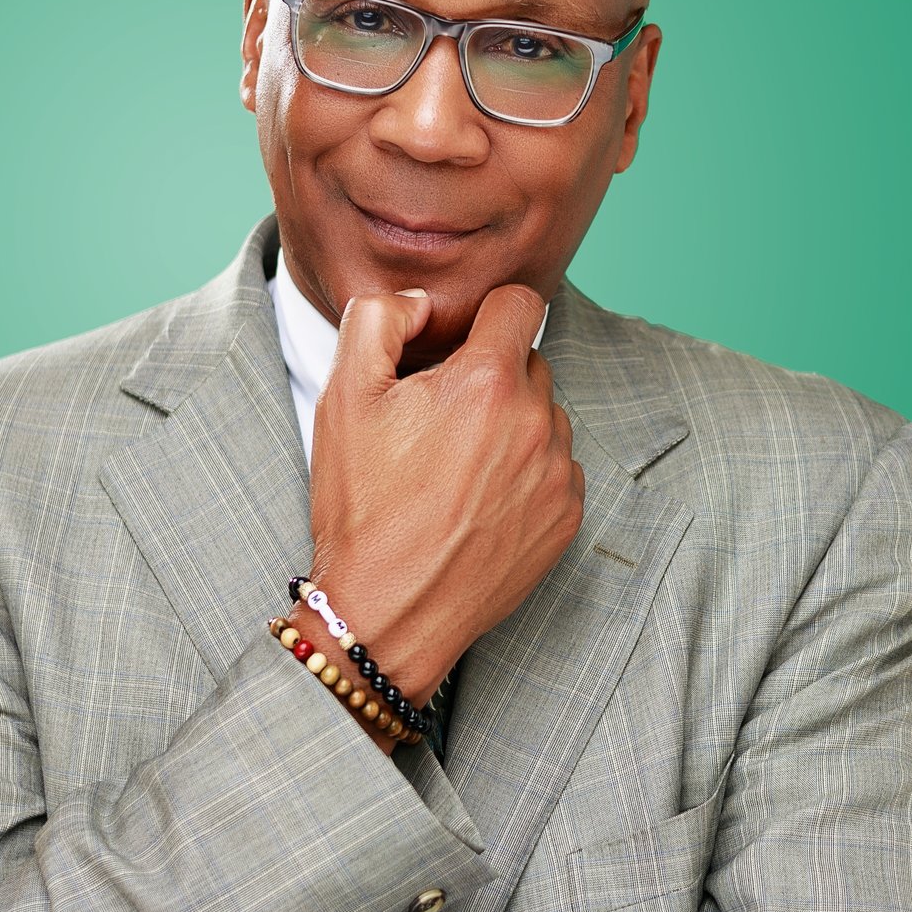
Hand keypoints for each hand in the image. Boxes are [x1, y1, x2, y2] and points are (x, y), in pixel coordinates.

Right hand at [307, 283, 583, 701]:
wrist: (387, 610)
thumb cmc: (364, 506)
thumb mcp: (345, 396)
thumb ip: (380, 318)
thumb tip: (421, 301)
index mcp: (487, 382)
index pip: (520, 304)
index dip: (484, 315)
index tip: (457, 344)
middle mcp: (537, 422)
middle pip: (528, 363)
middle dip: (489, 376)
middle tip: (438, 419)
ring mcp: (558, 474)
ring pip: (545, 417)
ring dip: (511, 425)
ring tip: (456, 467)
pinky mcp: (567, 518)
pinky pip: (557, 469)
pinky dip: (526, 473)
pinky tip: (479, 501)